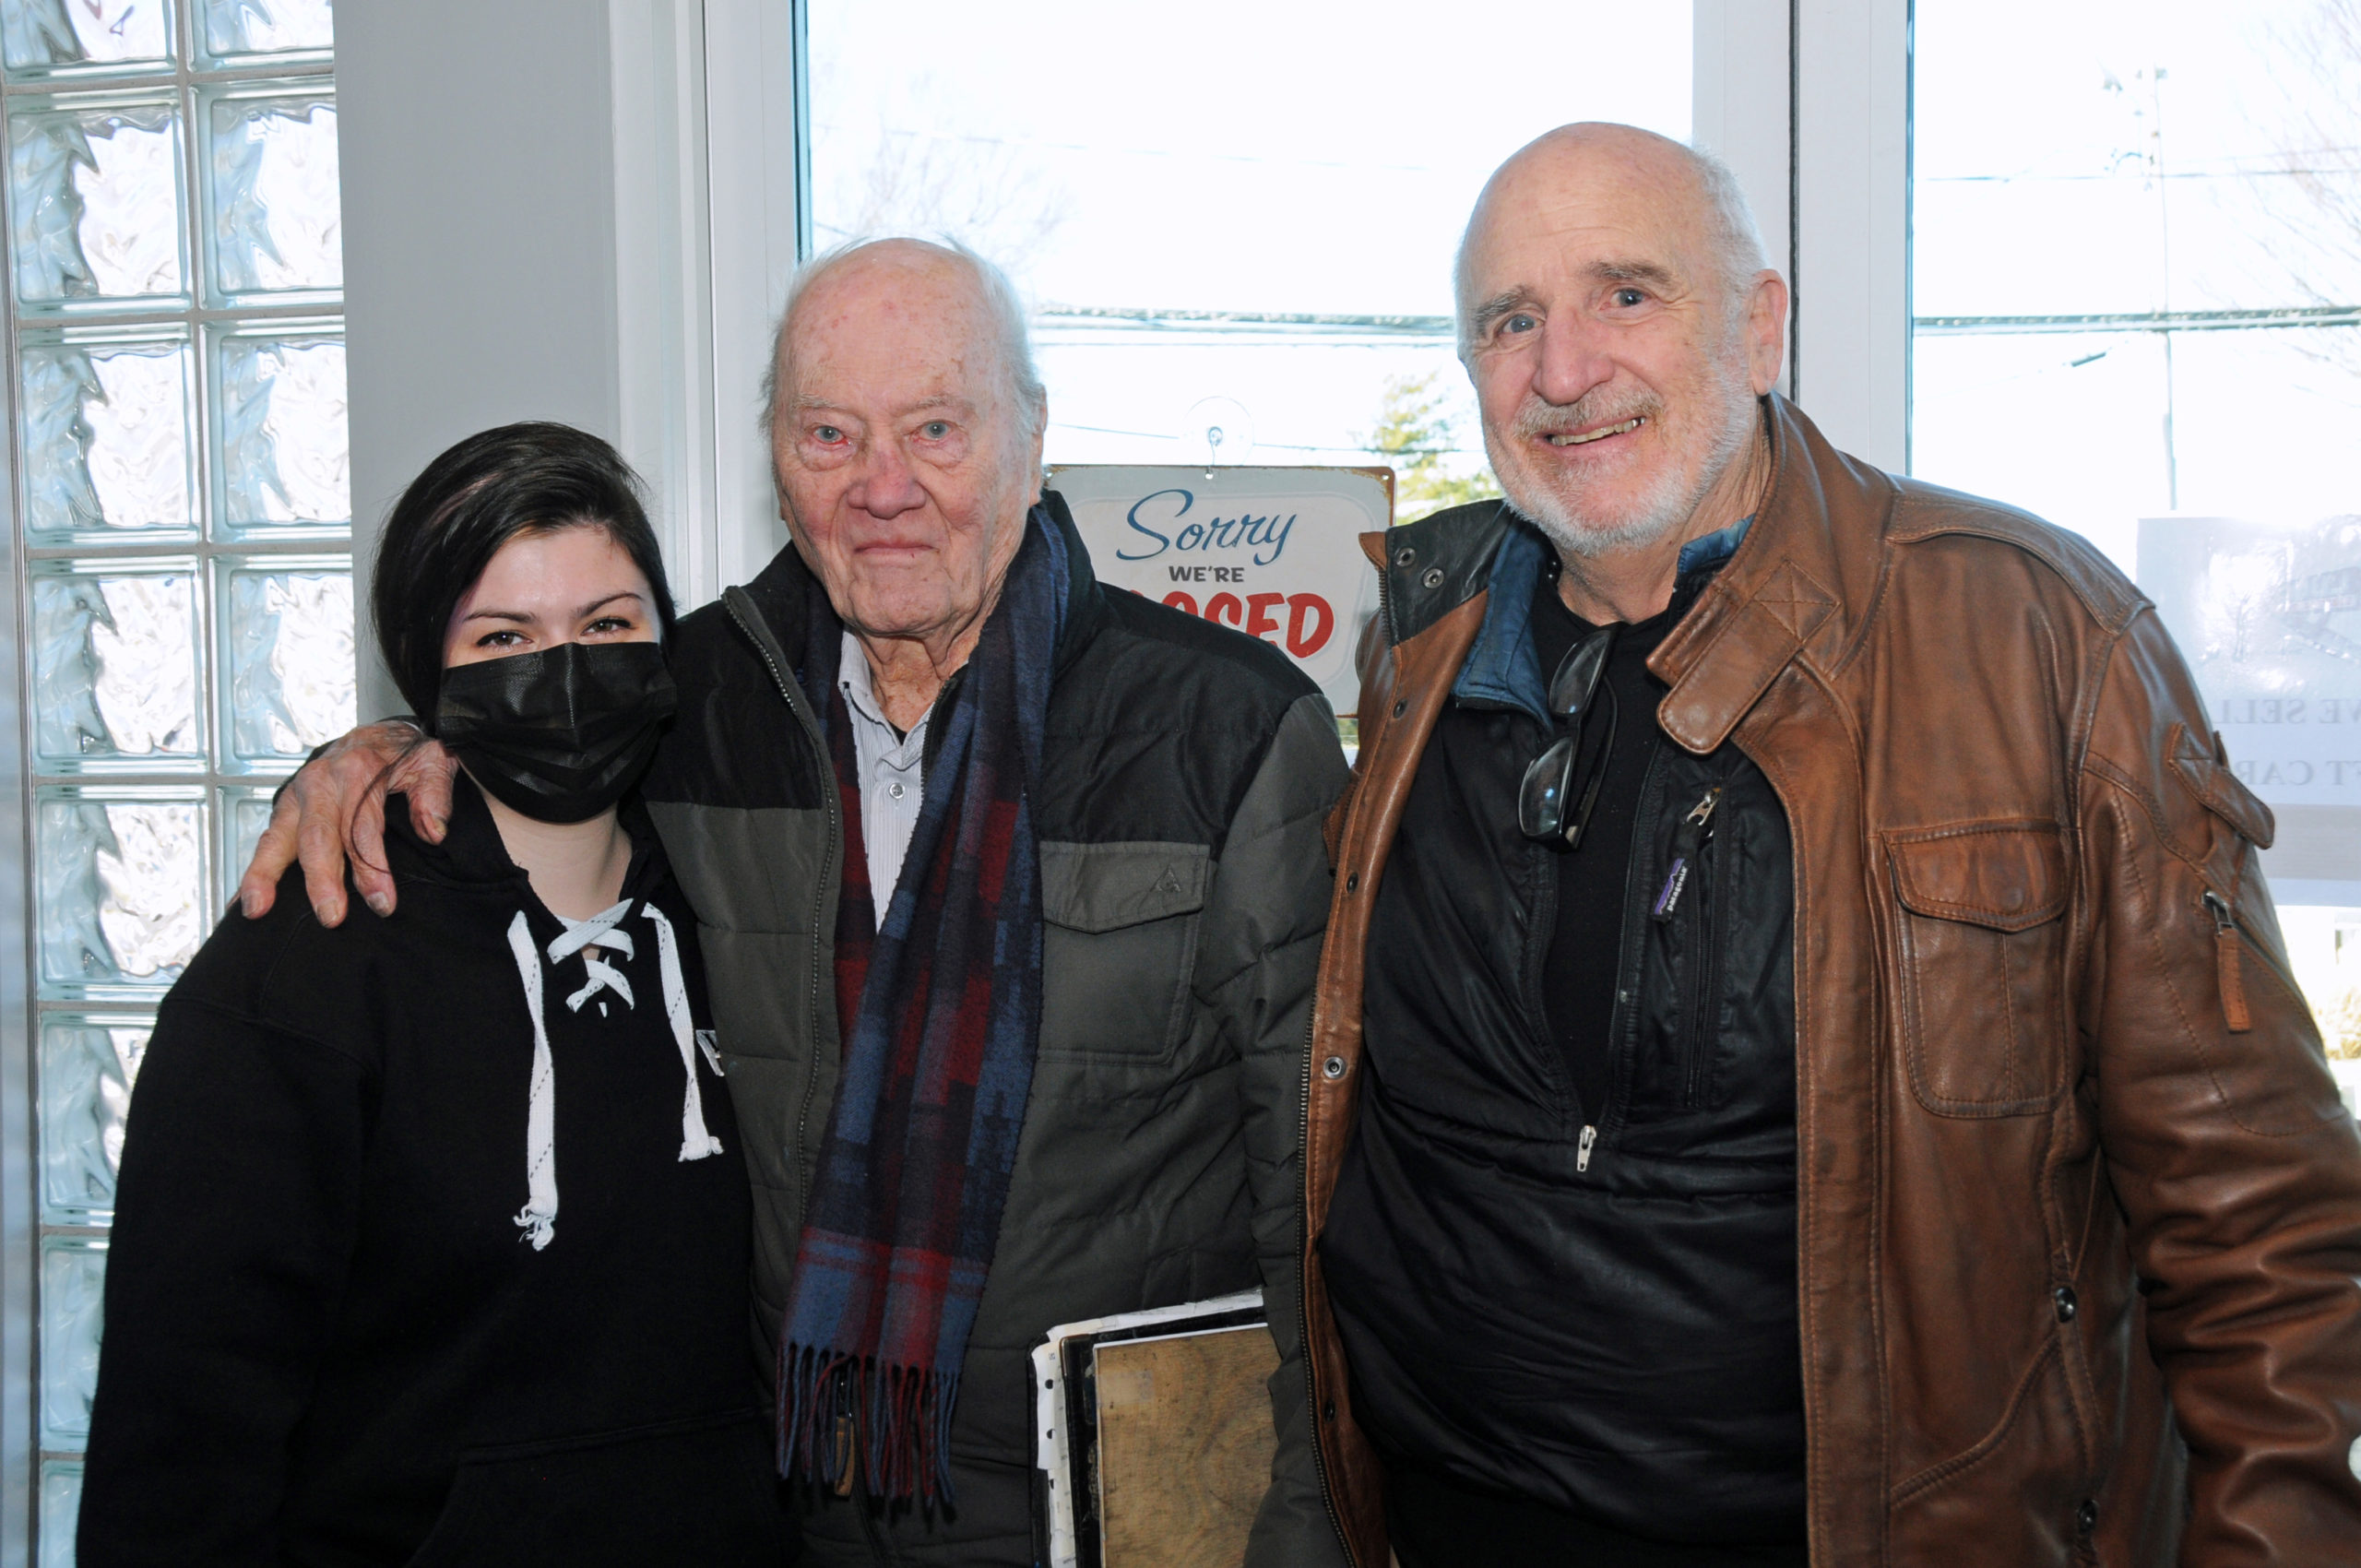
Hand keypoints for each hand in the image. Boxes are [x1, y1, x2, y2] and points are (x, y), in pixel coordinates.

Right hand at [237, 722, 456, 925]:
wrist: (379, 734)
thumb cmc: (405, 754)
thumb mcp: (433, 761)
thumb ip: (435, 795)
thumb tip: (434, 832)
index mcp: (358, 771)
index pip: (363, 828)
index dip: (372, 869)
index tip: (382, 903)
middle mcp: (321, 782)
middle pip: (318, 836)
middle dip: (322, 879)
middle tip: (331, 916)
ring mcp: (297, 794)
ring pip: (278, 837)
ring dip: (265, 874)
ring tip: (258, 908)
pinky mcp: (285, 806)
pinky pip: (267, 840)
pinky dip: (255, 870)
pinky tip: (242, 901)